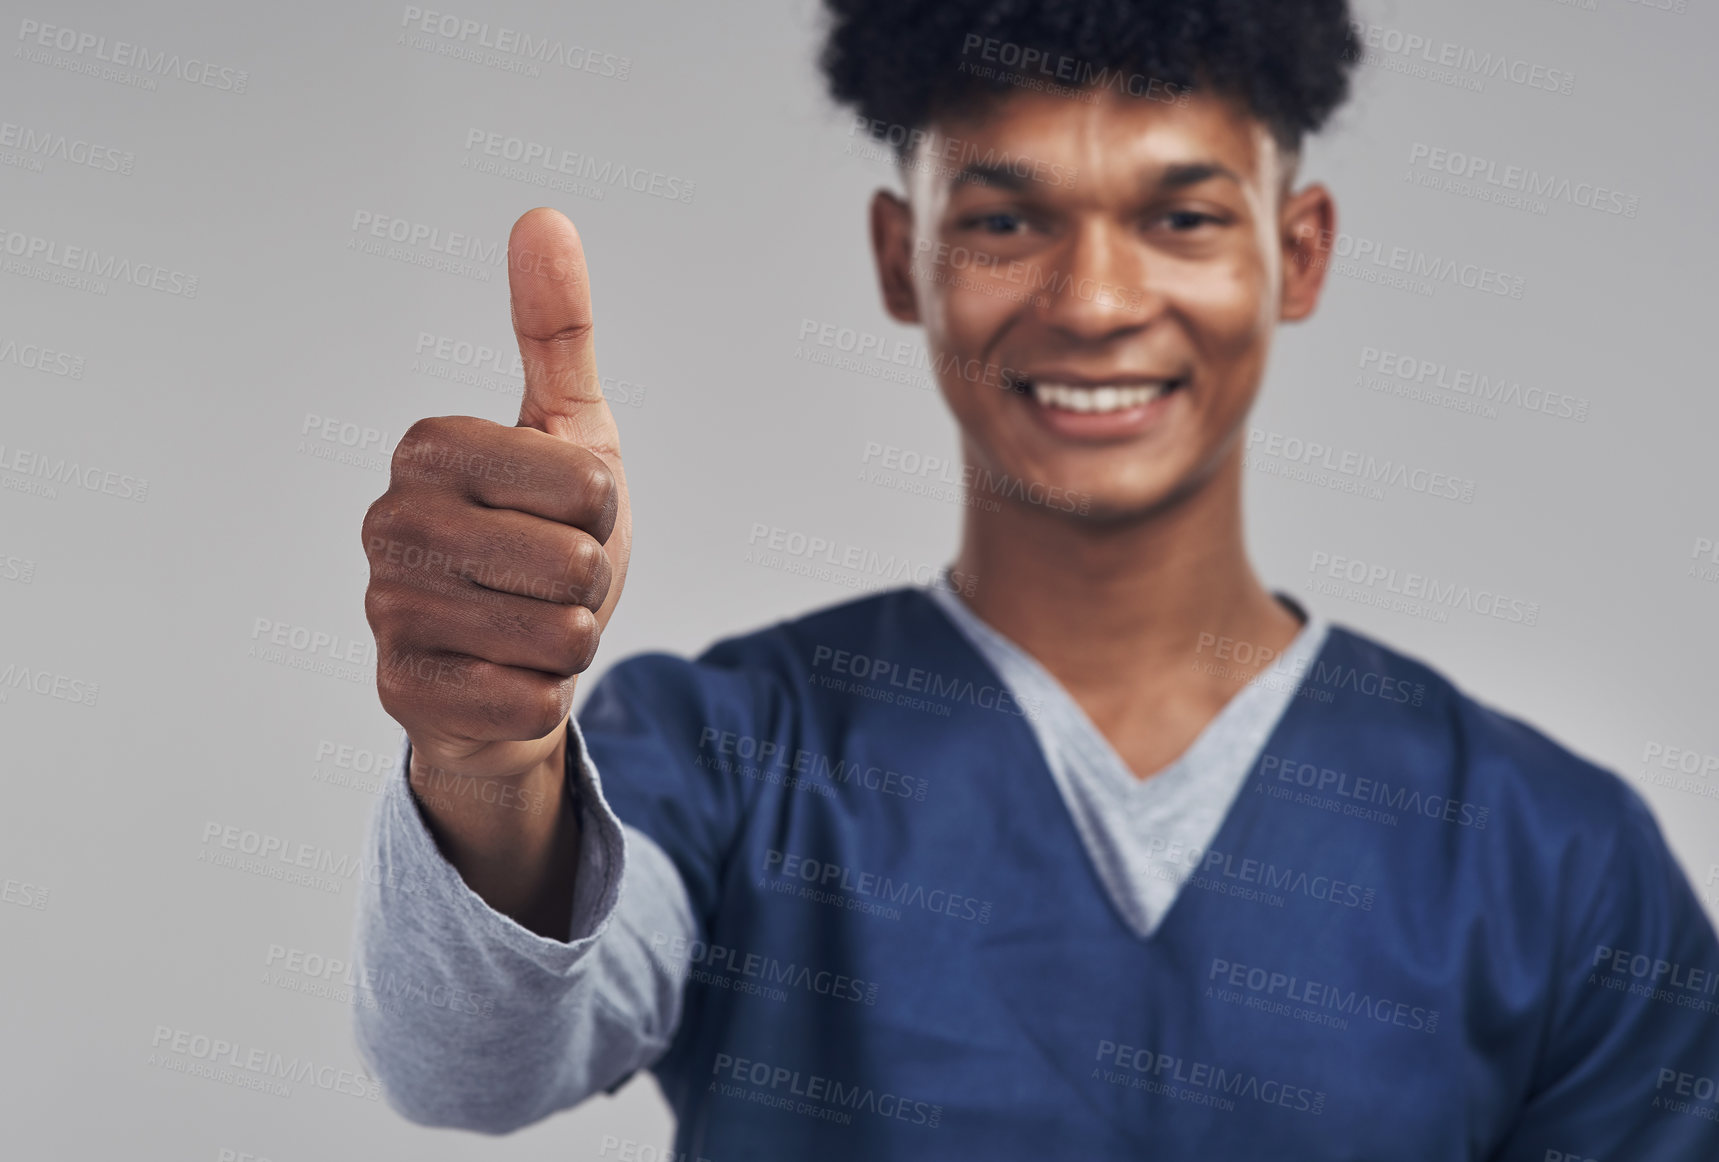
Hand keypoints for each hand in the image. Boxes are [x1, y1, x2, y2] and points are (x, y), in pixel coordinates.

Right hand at [362, 208, 631, 783]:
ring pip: (560, 636)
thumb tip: (543, 217)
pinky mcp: (402, 693)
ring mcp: (387, 611)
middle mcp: (390, 520)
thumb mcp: (570, 432)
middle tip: (547, 579)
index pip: (589, 485)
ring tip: (527, 625)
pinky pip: (531, 700)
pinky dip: (542, 696)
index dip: (602, 513)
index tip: (562, 515)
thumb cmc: (542, 540)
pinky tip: (503, 677)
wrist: (511, 662)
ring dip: (570, 641)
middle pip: (577, 562)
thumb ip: (556, 331)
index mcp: (429, 446)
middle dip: (590, 581)